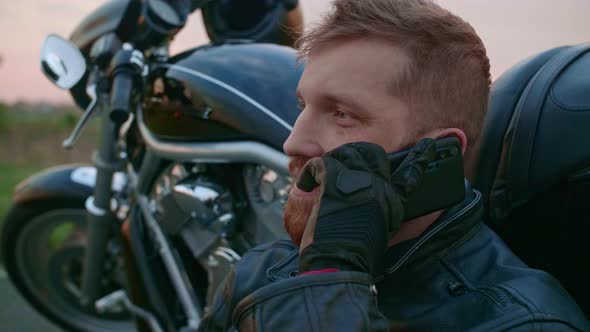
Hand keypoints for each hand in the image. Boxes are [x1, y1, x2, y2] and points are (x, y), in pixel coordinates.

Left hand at [297, 139, 436, 274]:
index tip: (429, 146)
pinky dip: (310, 172)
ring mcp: (358, 181)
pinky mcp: (335, 181)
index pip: (411, 174)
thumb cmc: (354, 253)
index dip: (420, 159)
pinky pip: (321, 163)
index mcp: (394, 201)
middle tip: (343, 164)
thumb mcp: (381, 231)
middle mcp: (380, 187)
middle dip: (359, 154)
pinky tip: (306, 183)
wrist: (338, 262)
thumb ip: (380, 210)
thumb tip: (369, 199)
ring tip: (323, 173)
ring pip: (349, 152)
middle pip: (374, 153)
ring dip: (333, 160)